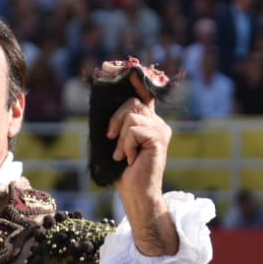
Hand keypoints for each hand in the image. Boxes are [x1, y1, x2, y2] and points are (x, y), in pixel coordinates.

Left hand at [107, 75, 178, 255]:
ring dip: (120, 137)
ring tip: (122, 155)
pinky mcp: (159, 138)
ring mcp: (161, 130)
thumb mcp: (116, 143)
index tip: (126, 68)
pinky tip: (130, 159)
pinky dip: (126, 144)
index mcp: (148, 123)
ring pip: (131, 115)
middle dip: (115, 119)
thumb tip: (101, 105)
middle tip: (111, 140)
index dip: (135, 80)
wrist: (136, 194)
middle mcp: (158, 123)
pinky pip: (133, 129)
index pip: (143, 95)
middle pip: (132, 102)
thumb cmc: (123, 173)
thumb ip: (116, 125)